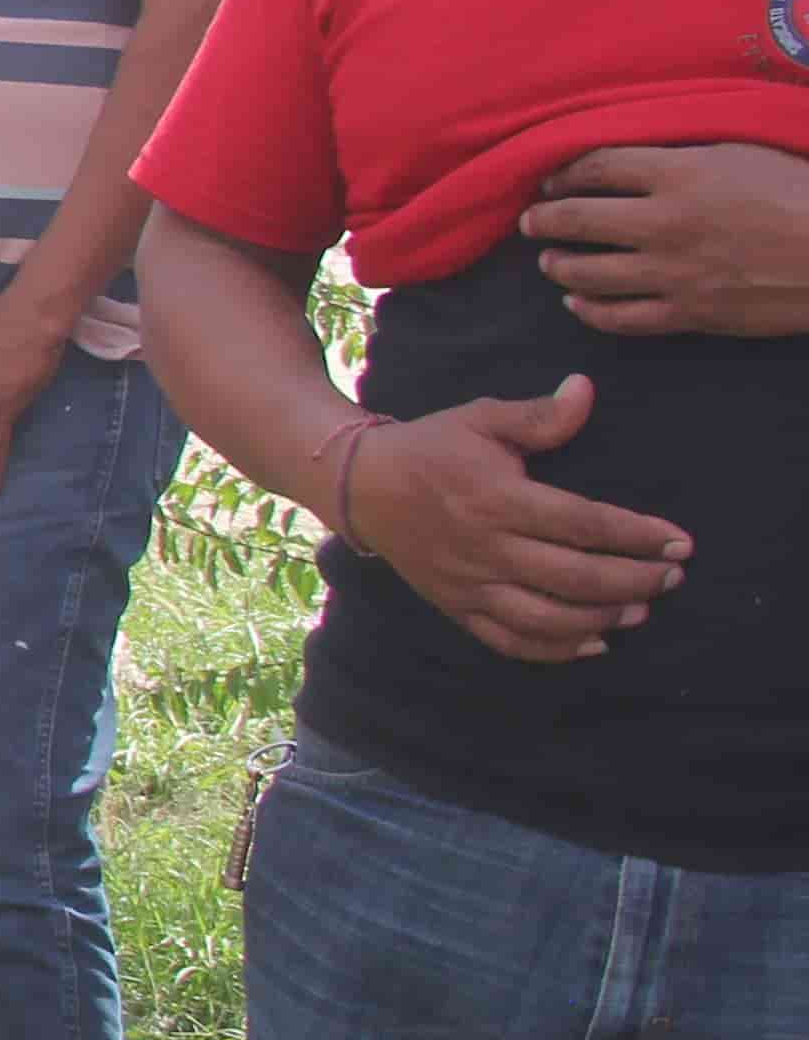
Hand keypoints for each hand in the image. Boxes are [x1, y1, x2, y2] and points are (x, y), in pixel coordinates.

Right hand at [344, 377, 691, 662]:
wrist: (360, 486)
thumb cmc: (430, 447)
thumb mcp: (480, 418)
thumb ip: (538, 415)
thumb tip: (586, 390)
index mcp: (497, 498)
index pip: (583, 523)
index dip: (637, 536)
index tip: (679, 542)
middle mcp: (485, 547)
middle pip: (576, 577)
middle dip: (635, 581)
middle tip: (671, 577)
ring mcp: (468, 583)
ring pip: (546, 618)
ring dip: (602, 618)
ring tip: (640, 609)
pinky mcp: (455, 606)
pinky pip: (508, 641)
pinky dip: (555, 650)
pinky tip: (593, 642)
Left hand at [523, 142, 808, 337]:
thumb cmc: (803, 191)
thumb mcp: (746, 151)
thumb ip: (689, 152)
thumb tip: (644, 150)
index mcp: (681, 174)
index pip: (597, 166)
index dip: (564, 172)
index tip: (549, 179)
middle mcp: (666, 223)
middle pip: (578, 218)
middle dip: (544, 219)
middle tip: (529, 220)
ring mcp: (675, 272)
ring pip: (590, 272)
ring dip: (559, 265)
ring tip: (548, 261)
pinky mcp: (691, 312)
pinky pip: (622, 318)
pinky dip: (590, 311)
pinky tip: (576, 304)